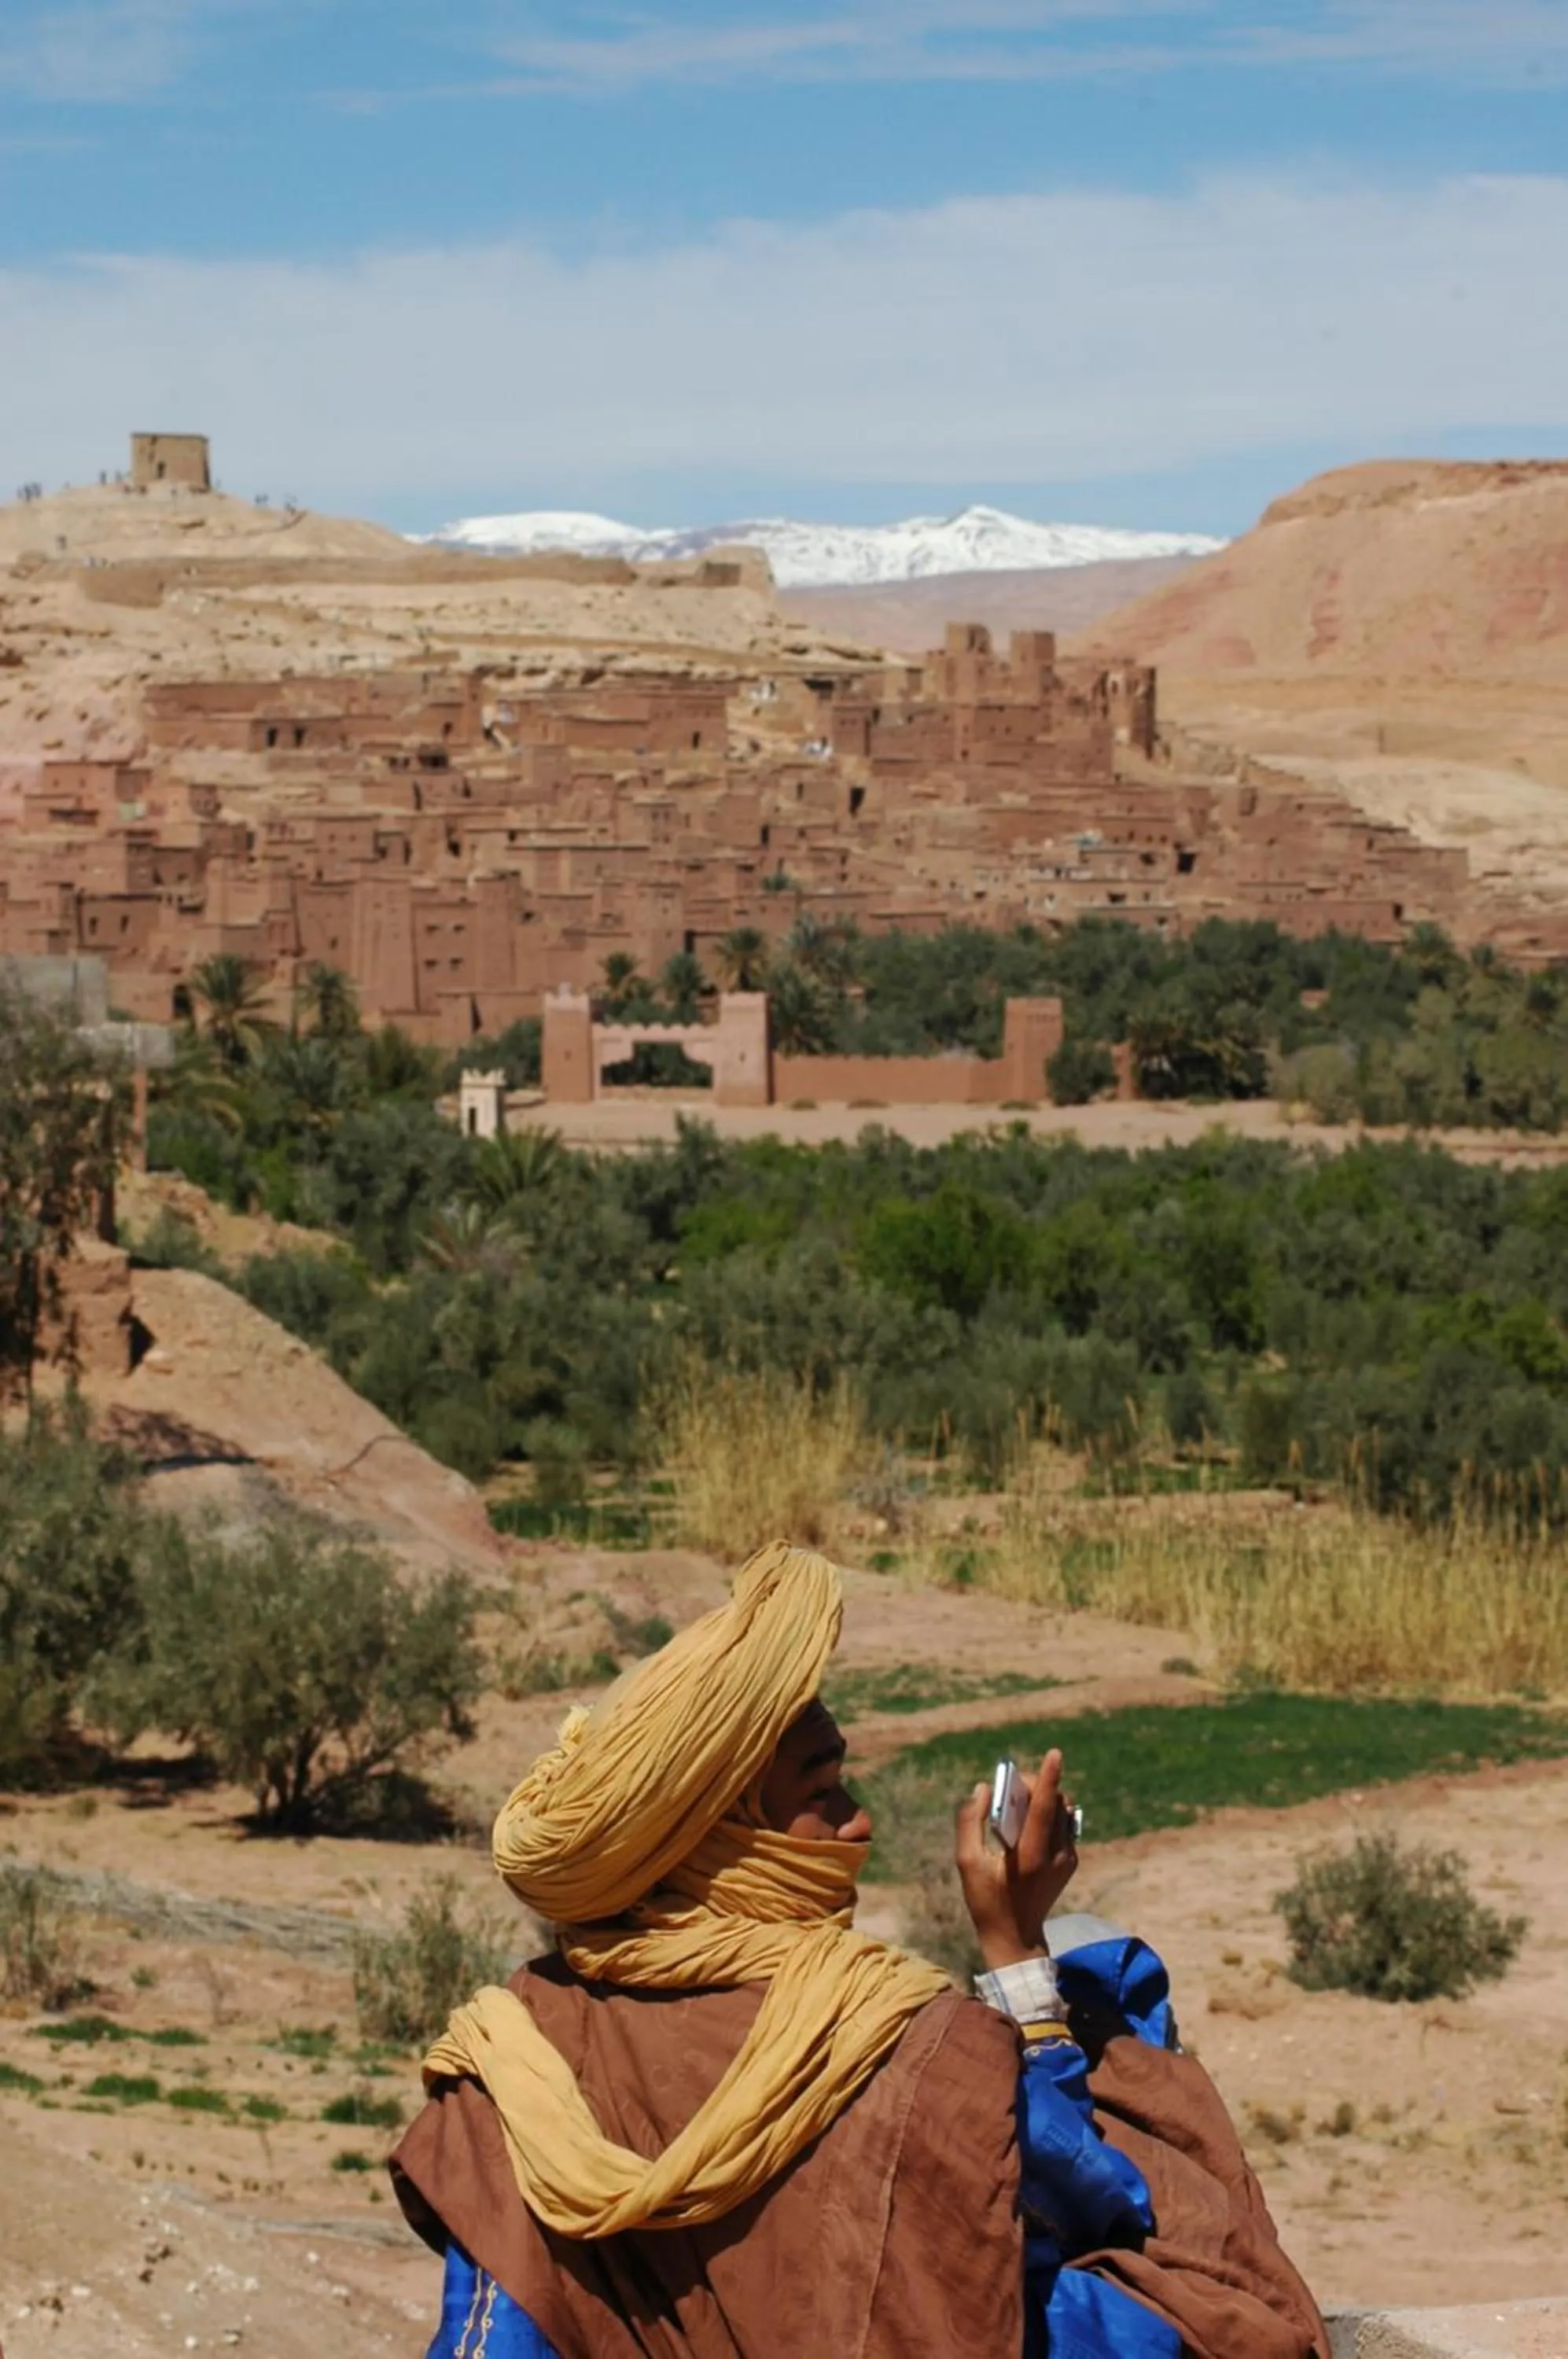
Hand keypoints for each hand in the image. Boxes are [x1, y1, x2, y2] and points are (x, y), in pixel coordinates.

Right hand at [954, 1748, 1078, 1971]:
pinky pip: (1063, 1824)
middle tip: (1010, 1787)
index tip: (1055, 1753)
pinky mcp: (1070, 1862)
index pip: (1044, 1810)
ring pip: (1062, 1811)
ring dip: (1043, 1798)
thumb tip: (983, 1788)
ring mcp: (1067, 1859)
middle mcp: (1055, 1856)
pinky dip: (1047, 1814)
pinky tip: (1028, 1825)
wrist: (1016, 1937)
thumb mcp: (967, 1863)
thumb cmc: (986, 1900)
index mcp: (1029, 1857)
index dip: (1048, 1779)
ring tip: (1018, 1806)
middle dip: (1036, 1785)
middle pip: (1055, 1803)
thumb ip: (970, 1822)